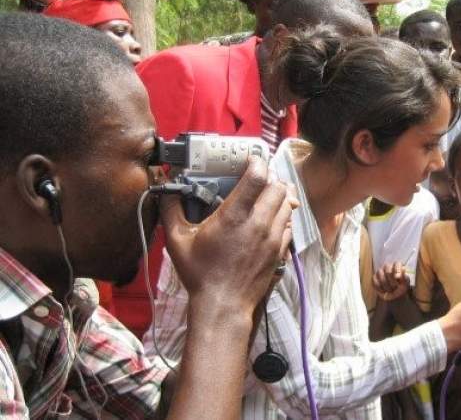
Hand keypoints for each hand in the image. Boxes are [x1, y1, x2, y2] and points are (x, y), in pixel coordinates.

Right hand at [161, 156, 296, 313]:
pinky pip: (289, 223)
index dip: (257, 162)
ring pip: (287, 203)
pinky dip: (284, 214)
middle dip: (270, 176)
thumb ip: (171, 210)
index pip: (257, 177)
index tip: (251, 160)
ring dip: (280, 193)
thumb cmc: (200, 274)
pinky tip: (273, 215)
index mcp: (234, 216)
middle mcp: (258, 223)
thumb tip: (166, 190)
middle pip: (278, 186)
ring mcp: (272, 237)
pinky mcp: (279, 250)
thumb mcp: (178, 241)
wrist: (223, 305)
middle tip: (259, 176)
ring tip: (268, 191)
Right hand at [372, 262, 409, 300]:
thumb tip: (403, 269)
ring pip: (381, 276)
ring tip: (390, 290)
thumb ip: (405, 277)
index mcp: (397, 266)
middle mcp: (388, 267)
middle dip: (392, 281)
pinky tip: (384, 291)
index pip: (397, 264)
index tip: (397, 278)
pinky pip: (375, 281)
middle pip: (388, 271)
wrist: (394, 296)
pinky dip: (380, 288)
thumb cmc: (401, 288)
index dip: (397, 270)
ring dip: (386, 286)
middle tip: (395, 288)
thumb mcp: (405, 284)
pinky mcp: (374, 277)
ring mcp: (380, 271)